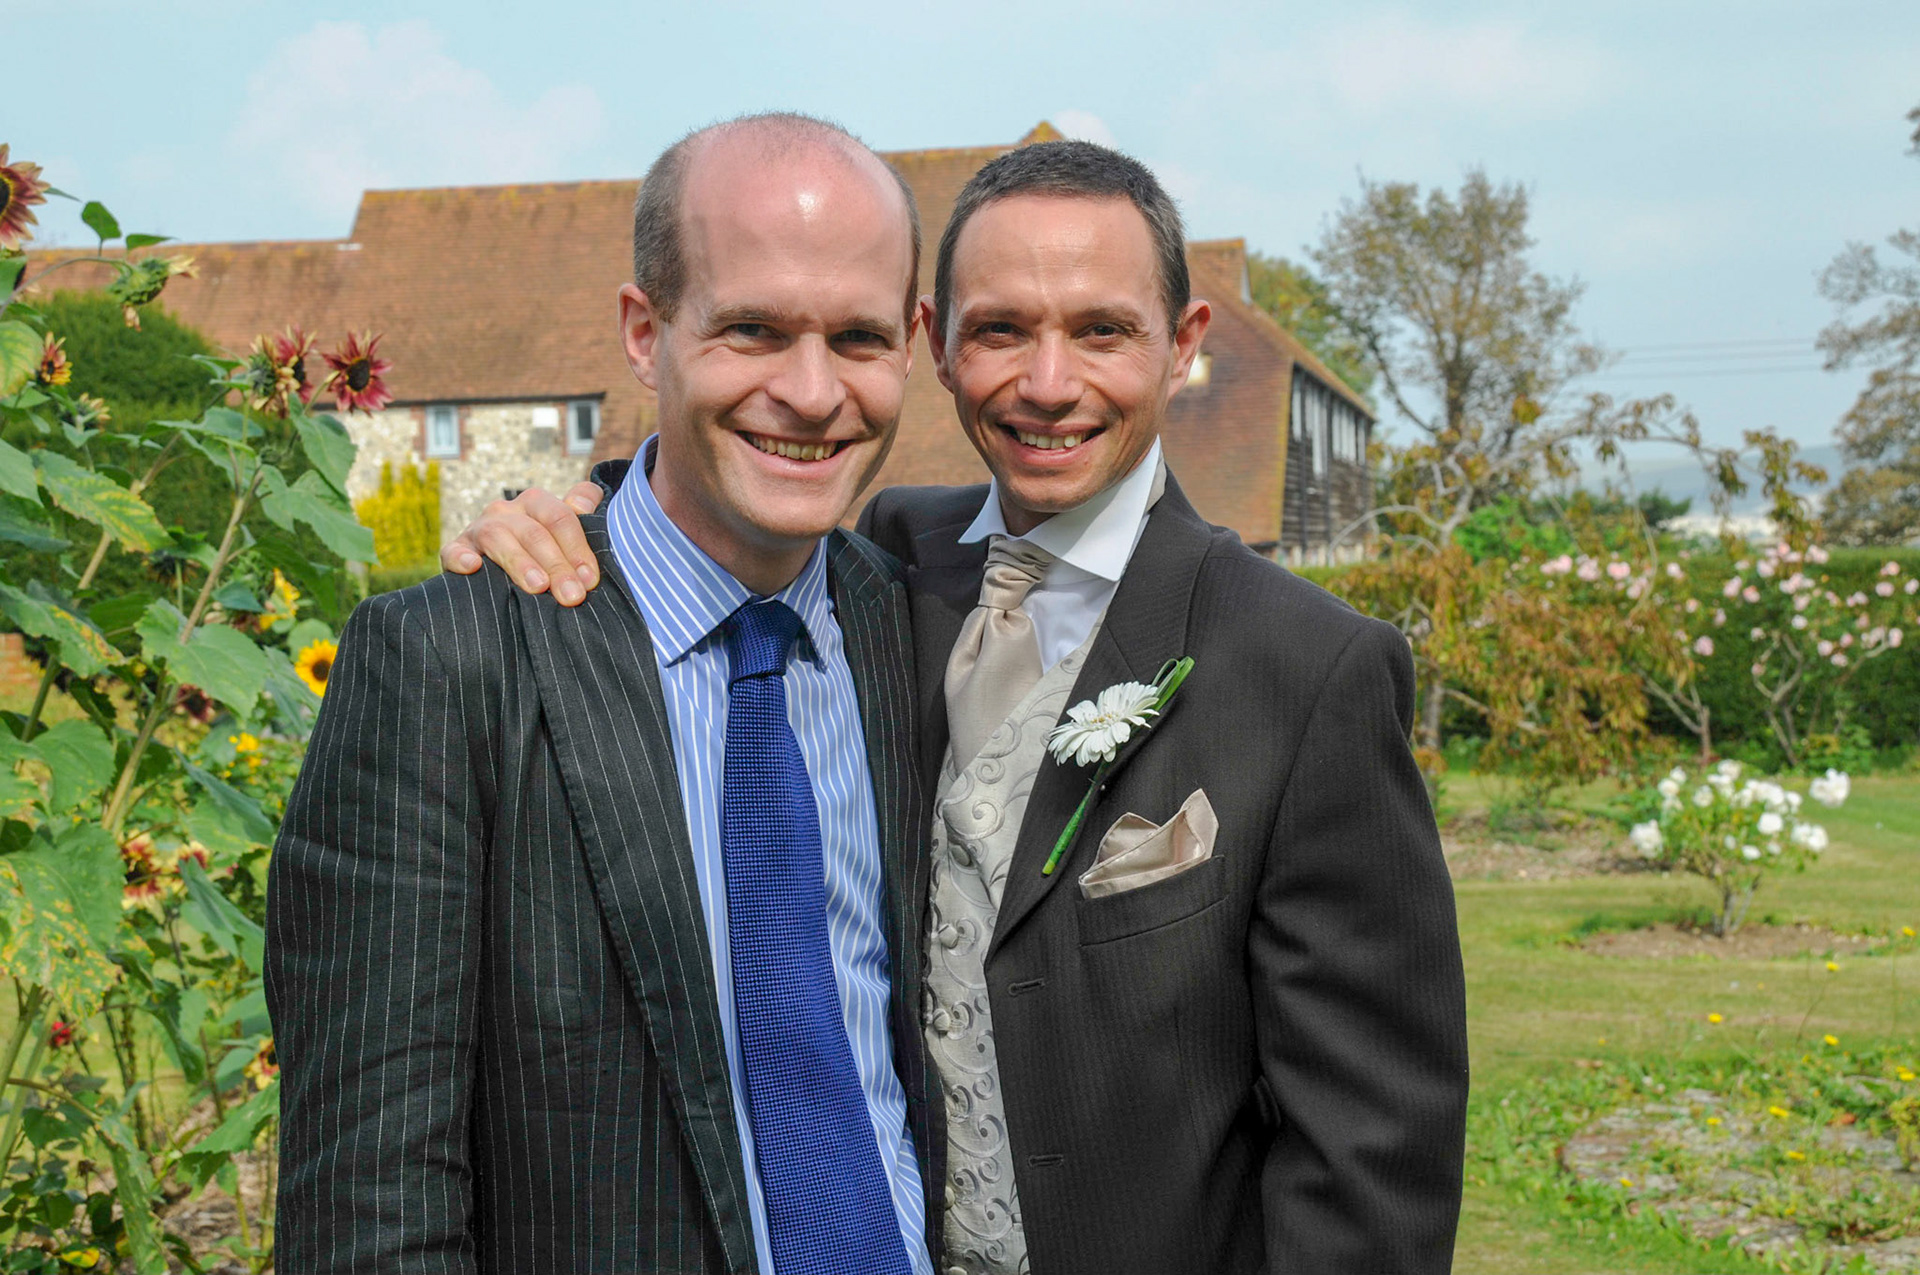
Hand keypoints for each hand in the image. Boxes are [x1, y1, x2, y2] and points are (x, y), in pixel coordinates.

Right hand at [440, 482, 603, 604]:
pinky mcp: (456, 550)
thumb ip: (582, 515)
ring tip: (538, 587)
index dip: (578, 548)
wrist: (498, 574)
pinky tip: (474, 567)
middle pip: (534, 532)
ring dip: (520, 563)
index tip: (590, 580)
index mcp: (536, 502)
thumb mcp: (565, 533)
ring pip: (499, 538)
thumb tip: (583, 506)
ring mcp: (479, 529)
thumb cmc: (544, 553)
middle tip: (572, 595)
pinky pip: (454, 551)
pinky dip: (461, 557)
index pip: (560, 517)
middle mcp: (506, 511)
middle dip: (557, 565)